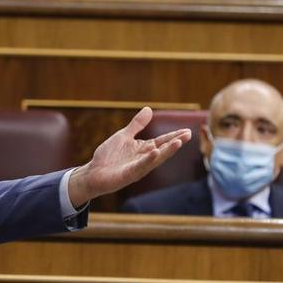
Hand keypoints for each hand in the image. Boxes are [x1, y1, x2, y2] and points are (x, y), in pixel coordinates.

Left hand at [67, 107, 191, 207]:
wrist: (93, 173)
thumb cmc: (108, 156)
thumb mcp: (124, 135)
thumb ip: (137, 124)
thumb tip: (149, 108)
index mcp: (143, 149)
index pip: (162, 141)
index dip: (174, 136)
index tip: (188, 131)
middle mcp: (144, 159)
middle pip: (163, 149)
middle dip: (175, 142)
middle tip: (188, 135)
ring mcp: (138, 167)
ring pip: (155, 159)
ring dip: (167, 151)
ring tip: (178, 142)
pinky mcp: (129, 174)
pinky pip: (140, 166)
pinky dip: (148, 159)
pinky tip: (155, 152)